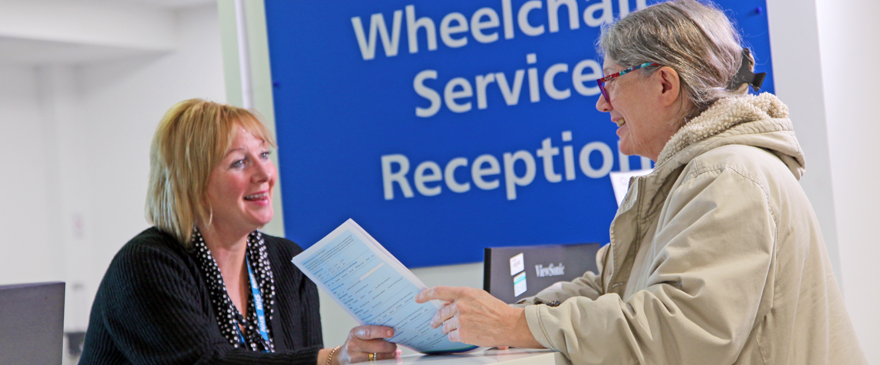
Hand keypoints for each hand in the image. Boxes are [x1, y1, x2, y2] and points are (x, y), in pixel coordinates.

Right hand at [334, 325, 398, 363]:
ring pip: (378, 358)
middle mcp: (353, 345)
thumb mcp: (361, 335)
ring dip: (390, 355)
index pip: (369, 332)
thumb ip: (374, 333)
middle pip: (377, 346)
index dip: (381, 331)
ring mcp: (354, 358)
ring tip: (394, 353)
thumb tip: (393, 333)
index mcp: (355, 333)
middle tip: (394, 345)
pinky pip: (376, 364)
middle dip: (390, 346)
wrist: (343, 357)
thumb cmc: (357, 343)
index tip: (392, 332)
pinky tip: (390, 359)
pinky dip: (386, 361)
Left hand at [415, 286, 542, 348]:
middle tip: (435, 322)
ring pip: (444, 326)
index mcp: (464, 293)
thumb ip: (462, 298)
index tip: (419, 297)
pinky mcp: (462, 333)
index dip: (426, 294)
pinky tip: (464, 334)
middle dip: (436, 319)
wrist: (508, 324)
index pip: (439, 291)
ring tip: (458, 328)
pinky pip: (451, 336)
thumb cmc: (497, 310)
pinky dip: (454, 336)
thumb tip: (448, 302)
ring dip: (448, 329)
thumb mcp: (479, 296)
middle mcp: (460, 306)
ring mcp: (460, 320)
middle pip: (439, 313)